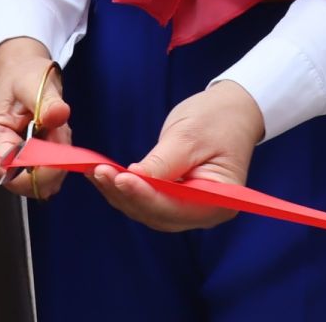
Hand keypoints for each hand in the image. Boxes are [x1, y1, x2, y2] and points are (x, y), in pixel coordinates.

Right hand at [0, 38, 73, 199]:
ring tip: (54, 128)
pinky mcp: (17, 171)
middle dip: (53, 160)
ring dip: (57, 158)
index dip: (43, 167)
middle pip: (28, 182)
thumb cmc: (22, 77)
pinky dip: (56, 160)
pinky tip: (53, 137)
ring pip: (40, 182)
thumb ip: (48, 100)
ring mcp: (2, 170)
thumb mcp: (35, 80)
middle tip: (59, 128)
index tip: (62, 141)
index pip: (13, 173)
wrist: (20, 77)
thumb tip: (58, 115)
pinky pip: (44, 177)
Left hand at [90, 80, 263, 231]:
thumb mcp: (190, 136)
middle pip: (158, 213)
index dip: (145, 195)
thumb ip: (164, 162)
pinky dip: (124, 189)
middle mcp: (204, 212)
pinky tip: (103, 175)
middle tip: (100, 173)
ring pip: (147, 210)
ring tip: (96, 172)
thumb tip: (134, 179)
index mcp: (220, 200)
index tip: (120, 179)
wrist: (230, 112)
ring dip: (119, 193)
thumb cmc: (217, 119)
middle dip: (127, 195)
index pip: (176, 206)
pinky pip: (145, 200)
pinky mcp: (173, 200)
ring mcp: (187, 209)